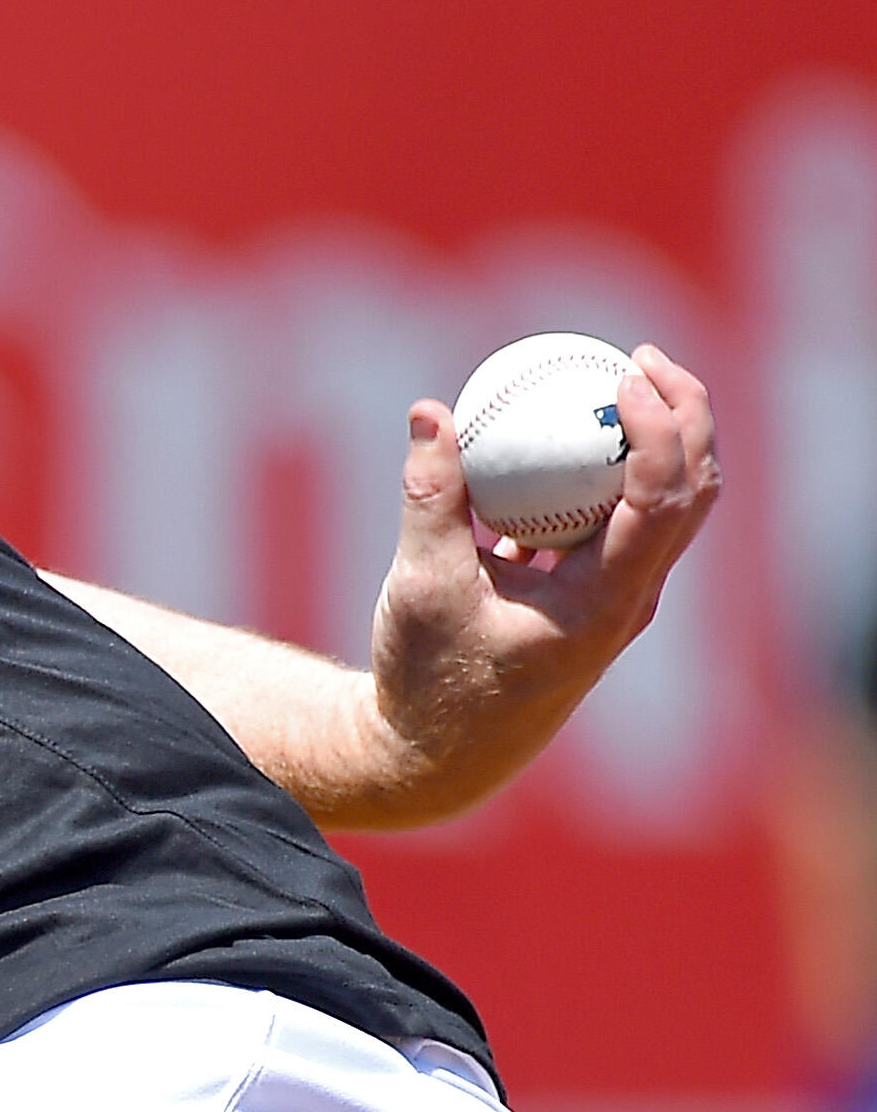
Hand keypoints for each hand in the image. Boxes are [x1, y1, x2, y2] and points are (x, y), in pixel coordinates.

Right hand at [360, 342, 718, 826]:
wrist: (434, 753)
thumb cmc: (427, 678)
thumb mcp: (418, 586)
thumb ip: (430, 497)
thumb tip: (430, 410)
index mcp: (604, 604)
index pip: (662, 498)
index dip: (658, 426)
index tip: (620, 376)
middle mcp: (627, 600)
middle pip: (693, 491)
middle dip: (685, 414)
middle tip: (637, 358)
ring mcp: (613, 599)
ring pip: (665, 506)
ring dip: (657, 440)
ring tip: (614, 383)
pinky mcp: (586, 597)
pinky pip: (615, 521)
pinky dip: (603, 473)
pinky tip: (558, 440)